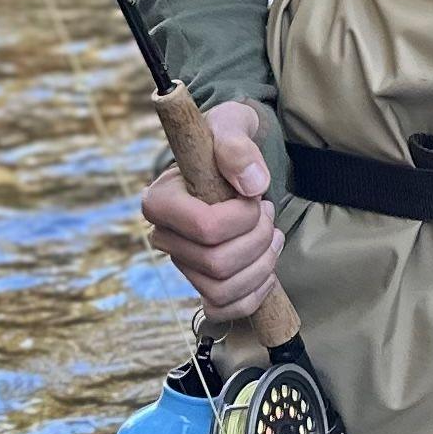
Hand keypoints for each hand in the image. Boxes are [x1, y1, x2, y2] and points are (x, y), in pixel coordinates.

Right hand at [143, 98, 286, 323]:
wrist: (230, 160)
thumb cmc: (225, 139)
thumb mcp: (232, 124)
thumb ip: (237, 145)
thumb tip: (252, 184)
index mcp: (160, 199)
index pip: (204, 228)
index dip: (241, 218)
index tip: (255, 195)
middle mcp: (165, 236)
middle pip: (217, 263)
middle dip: (257, 239)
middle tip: (267, 212)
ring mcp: (182, 263)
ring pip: (222, 289)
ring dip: (261, 266)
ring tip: (272, 235)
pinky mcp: (200, 282)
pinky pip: (223, 309)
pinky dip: (252, 296)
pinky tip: (267, 269)